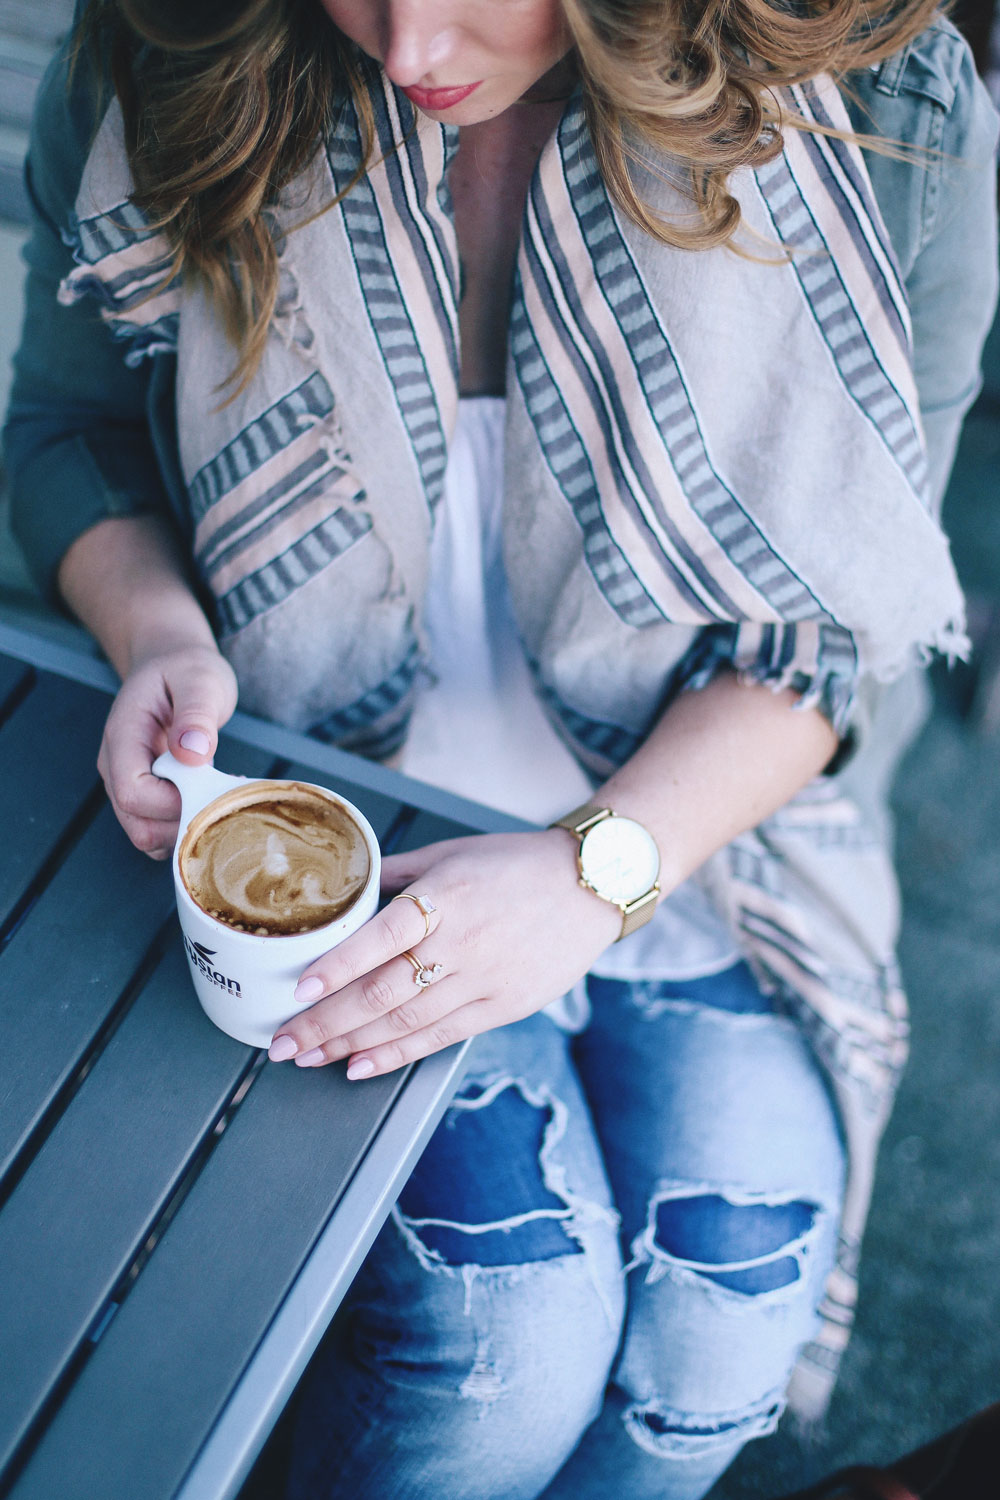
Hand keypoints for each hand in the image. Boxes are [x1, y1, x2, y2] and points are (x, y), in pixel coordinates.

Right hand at [98, 644, 237, 857]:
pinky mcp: (146, 794)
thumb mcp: (199, 680)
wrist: (174, 665)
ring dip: (188, 827)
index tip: (210, 783)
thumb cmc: (186, 670)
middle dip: (184, 821)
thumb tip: (192, 752)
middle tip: (223, 793)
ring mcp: (128, 783)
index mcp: (123, 737)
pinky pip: (160, 829)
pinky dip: (187, 826)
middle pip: (138, 825)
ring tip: (219, 792)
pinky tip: (211, 798)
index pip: (132, 793)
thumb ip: (195, 714)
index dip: (173, 802)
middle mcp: (116, 766)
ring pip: (148, 835)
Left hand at [267, 830, 622, 1076]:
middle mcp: (462, 942)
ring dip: (350, 1044)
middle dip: (326, 1021)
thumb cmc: (515, 864)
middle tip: (283, 1041)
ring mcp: (483, 980)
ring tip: (308, 1056)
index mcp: (445, 897)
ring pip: (405, 1022)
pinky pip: (439, 1038)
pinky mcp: (502, 1008)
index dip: (337, 966)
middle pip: (383, 991)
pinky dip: (395, 1056)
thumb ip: (394, 874)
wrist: (589, 886)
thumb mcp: (449, 853)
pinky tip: (358, 1066)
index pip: (381, 936)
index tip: (298, 987)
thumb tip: (341, 890)